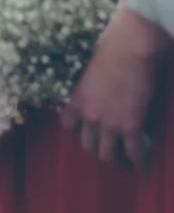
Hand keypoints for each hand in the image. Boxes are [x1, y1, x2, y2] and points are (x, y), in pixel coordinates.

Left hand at [62, 4, 171, 168]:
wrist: (130, 48)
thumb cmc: (109, 48)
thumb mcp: (88, 68)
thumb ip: (88, 83)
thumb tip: (93, 83)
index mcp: (76, 100)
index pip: (68, 126)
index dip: (78, 130)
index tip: (87, 129)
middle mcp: (88, 115)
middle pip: (88, 145)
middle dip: (97, 149)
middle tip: (108, 149)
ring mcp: (109, 123)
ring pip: (108, 155)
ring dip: (116, 160)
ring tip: (125, 161)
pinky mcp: (131, 125)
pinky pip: (134, 152)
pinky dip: (139, 161)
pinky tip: (144, 165)